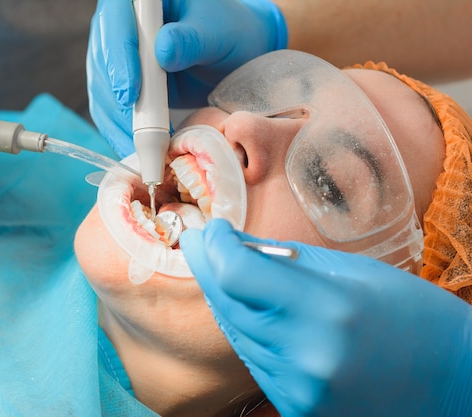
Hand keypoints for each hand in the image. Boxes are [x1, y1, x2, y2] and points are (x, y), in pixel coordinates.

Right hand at [87, 0, 286, 156]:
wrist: (228, 54)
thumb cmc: (227, 34)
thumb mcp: (217, 33)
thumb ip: (192, 40)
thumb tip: (163, 51)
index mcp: (141, 3)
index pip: (115, 23)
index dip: (118, 58)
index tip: (129, 94)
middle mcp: (120, 26)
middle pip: (102, 61)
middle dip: (117, 103)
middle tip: (139, 138)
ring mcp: (115, 57)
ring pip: (102, 90)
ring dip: (118, 124)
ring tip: (143, 154)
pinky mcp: (119, 84)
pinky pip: (110, 110)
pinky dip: (122, 133)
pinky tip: (140, 154)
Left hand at [180, 219, 471, 416]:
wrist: (452, 384)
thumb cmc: (411, 315)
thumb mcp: (352, 270)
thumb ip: (284, 259)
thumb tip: (231, 243)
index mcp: (327, 309)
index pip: (237, 274)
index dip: (213, 247)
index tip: (211, 230)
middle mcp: (307, 355)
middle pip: (226, 303)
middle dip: (208, 267)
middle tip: (199, 243)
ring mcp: (299, 389)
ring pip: (235, 333)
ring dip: (225, 299)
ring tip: (223, 270)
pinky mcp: (297, 408)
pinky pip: (254, 361)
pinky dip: (247, 331)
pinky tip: (252, 310)